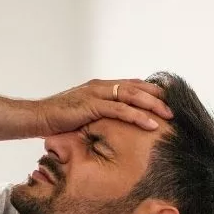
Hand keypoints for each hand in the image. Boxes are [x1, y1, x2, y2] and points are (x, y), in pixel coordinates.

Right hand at [33, 79, 172, 135]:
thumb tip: (111, 127)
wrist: (38, 118)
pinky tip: (152, 124)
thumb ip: (99, 116)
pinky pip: (121, 110)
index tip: (167, 100)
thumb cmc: (58, 120)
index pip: (131, 86)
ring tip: (169, 115)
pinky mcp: (93, 105)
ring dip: (153, 105)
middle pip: (136, 88)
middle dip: (157, 97)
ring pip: (132, 96)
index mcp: (100, 87)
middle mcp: (101, 86)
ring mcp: (97, 94)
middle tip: (175, 108)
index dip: (150, 91)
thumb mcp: (84, 116)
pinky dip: (138, 116)